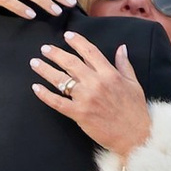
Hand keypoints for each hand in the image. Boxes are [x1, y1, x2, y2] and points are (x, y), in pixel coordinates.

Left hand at [31, 28, 151, 156]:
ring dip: (45, 69)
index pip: (90, 52)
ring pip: (61, 80)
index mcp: (109, 74)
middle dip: (55, 53)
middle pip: (71, 63)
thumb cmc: (135, 110)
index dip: (77, 41)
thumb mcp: (133, 83)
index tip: (67, 35)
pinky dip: (45, 95)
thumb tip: (121, 48)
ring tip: (35, 63)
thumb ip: (124, 64)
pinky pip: (57, 102)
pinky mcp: (79, 114)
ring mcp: (86, 98)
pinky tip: (36, 88)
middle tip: (44, 48)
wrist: (135, 135)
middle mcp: (96, 83)